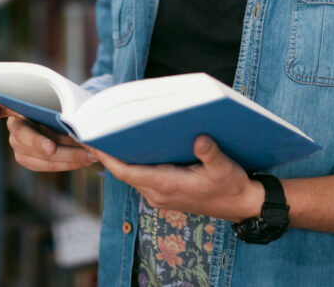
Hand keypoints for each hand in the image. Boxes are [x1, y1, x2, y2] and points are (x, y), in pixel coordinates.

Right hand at [0, 102, 98, 171]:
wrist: (62, 121)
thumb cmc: (59, 107)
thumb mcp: (57, 101)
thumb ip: (57, 104)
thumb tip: (65, 114)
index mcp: (17, 106)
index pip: (2, 104)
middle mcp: (14, 126)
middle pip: (24, 136)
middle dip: (38, 143)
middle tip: (52, 148)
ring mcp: (18, 146)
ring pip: (40, 155)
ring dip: (67, 157)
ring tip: (89, 155)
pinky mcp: (27, 160)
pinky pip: (47, 166)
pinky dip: (68, 164)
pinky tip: (84, 160)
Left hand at [91, 136, 264, 222]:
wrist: (241, 205)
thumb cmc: (231, 186)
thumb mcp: (224, 168)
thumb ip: (210, 153)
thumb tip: (200, 139)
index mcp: (167, 185)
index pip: (127, 172)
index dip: (107, 157)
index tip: (91, 141)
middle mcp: (158, 193)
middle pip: (124, 171)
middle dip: (108, 152)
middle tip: (93, 128)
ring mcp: (160, 195)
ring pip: (132, 174)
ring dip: (119, 157)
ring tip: (107, 132)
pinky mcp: (165, 193)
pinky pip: (141, 177)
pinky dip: (132, 162)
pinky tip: (131, 144)